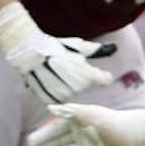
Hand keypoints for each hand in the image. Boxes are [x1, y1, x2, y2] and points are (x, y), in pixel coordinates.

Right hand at [0, 2, 114, 103]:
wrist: (30, 51)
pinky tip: (51, 80)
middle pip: (86, 87)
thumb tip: (114, 48)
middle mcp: (77, 88)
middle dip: (82, 79)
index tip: (98, 72)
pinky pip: (58, 98)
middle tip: (69, 68)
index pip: (104, 80)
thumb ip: (97, 50)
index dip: (102, 76)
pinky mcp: (50, 99)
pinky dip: (56, 91)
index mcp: (88, 75)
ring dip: (68, 85)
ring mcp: (63, 95)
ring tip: (58, 72)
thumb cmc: (56, 46)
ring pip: (72, 93)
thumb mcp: (79, 46)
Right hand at [28, 103, 144, 145]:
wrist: (128, 136)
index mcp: (78, 123)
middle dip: (46, 145)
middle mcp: (82, 135)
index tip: (31, 140)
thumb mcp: (86, 113)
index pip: (56, 129)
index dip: (44, 134)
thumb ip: (68, 111)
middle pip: (60, 141)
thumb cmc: (106, 121)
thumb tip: (50, 108)